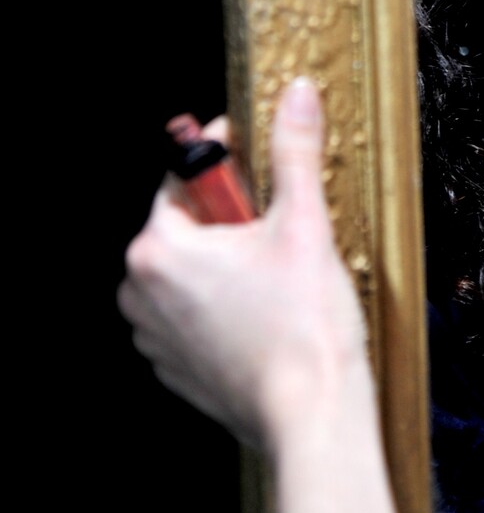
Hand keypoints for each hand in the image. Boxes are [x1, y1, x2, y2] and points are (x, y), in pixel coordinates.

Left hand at [119, 80, 367, 451]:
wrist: (311, 416)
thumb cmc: (303, 327)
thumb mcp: (304, 223)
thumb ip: (294, 152)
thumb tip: (296, 96)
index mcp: (160, 250)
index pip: (180, 177)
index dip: (222, 156)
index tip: (252, 148)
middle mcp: (142, 294)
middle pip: (183, 225)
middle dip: (227, 216)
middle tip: (276, 221)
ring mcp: (155, 337)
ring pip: (188, 272)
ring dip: (225, 261)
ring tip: (276, 271)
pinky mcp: (176, 369)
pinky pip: (192, 315)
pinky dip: (222, 304)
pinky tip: (266, 310)